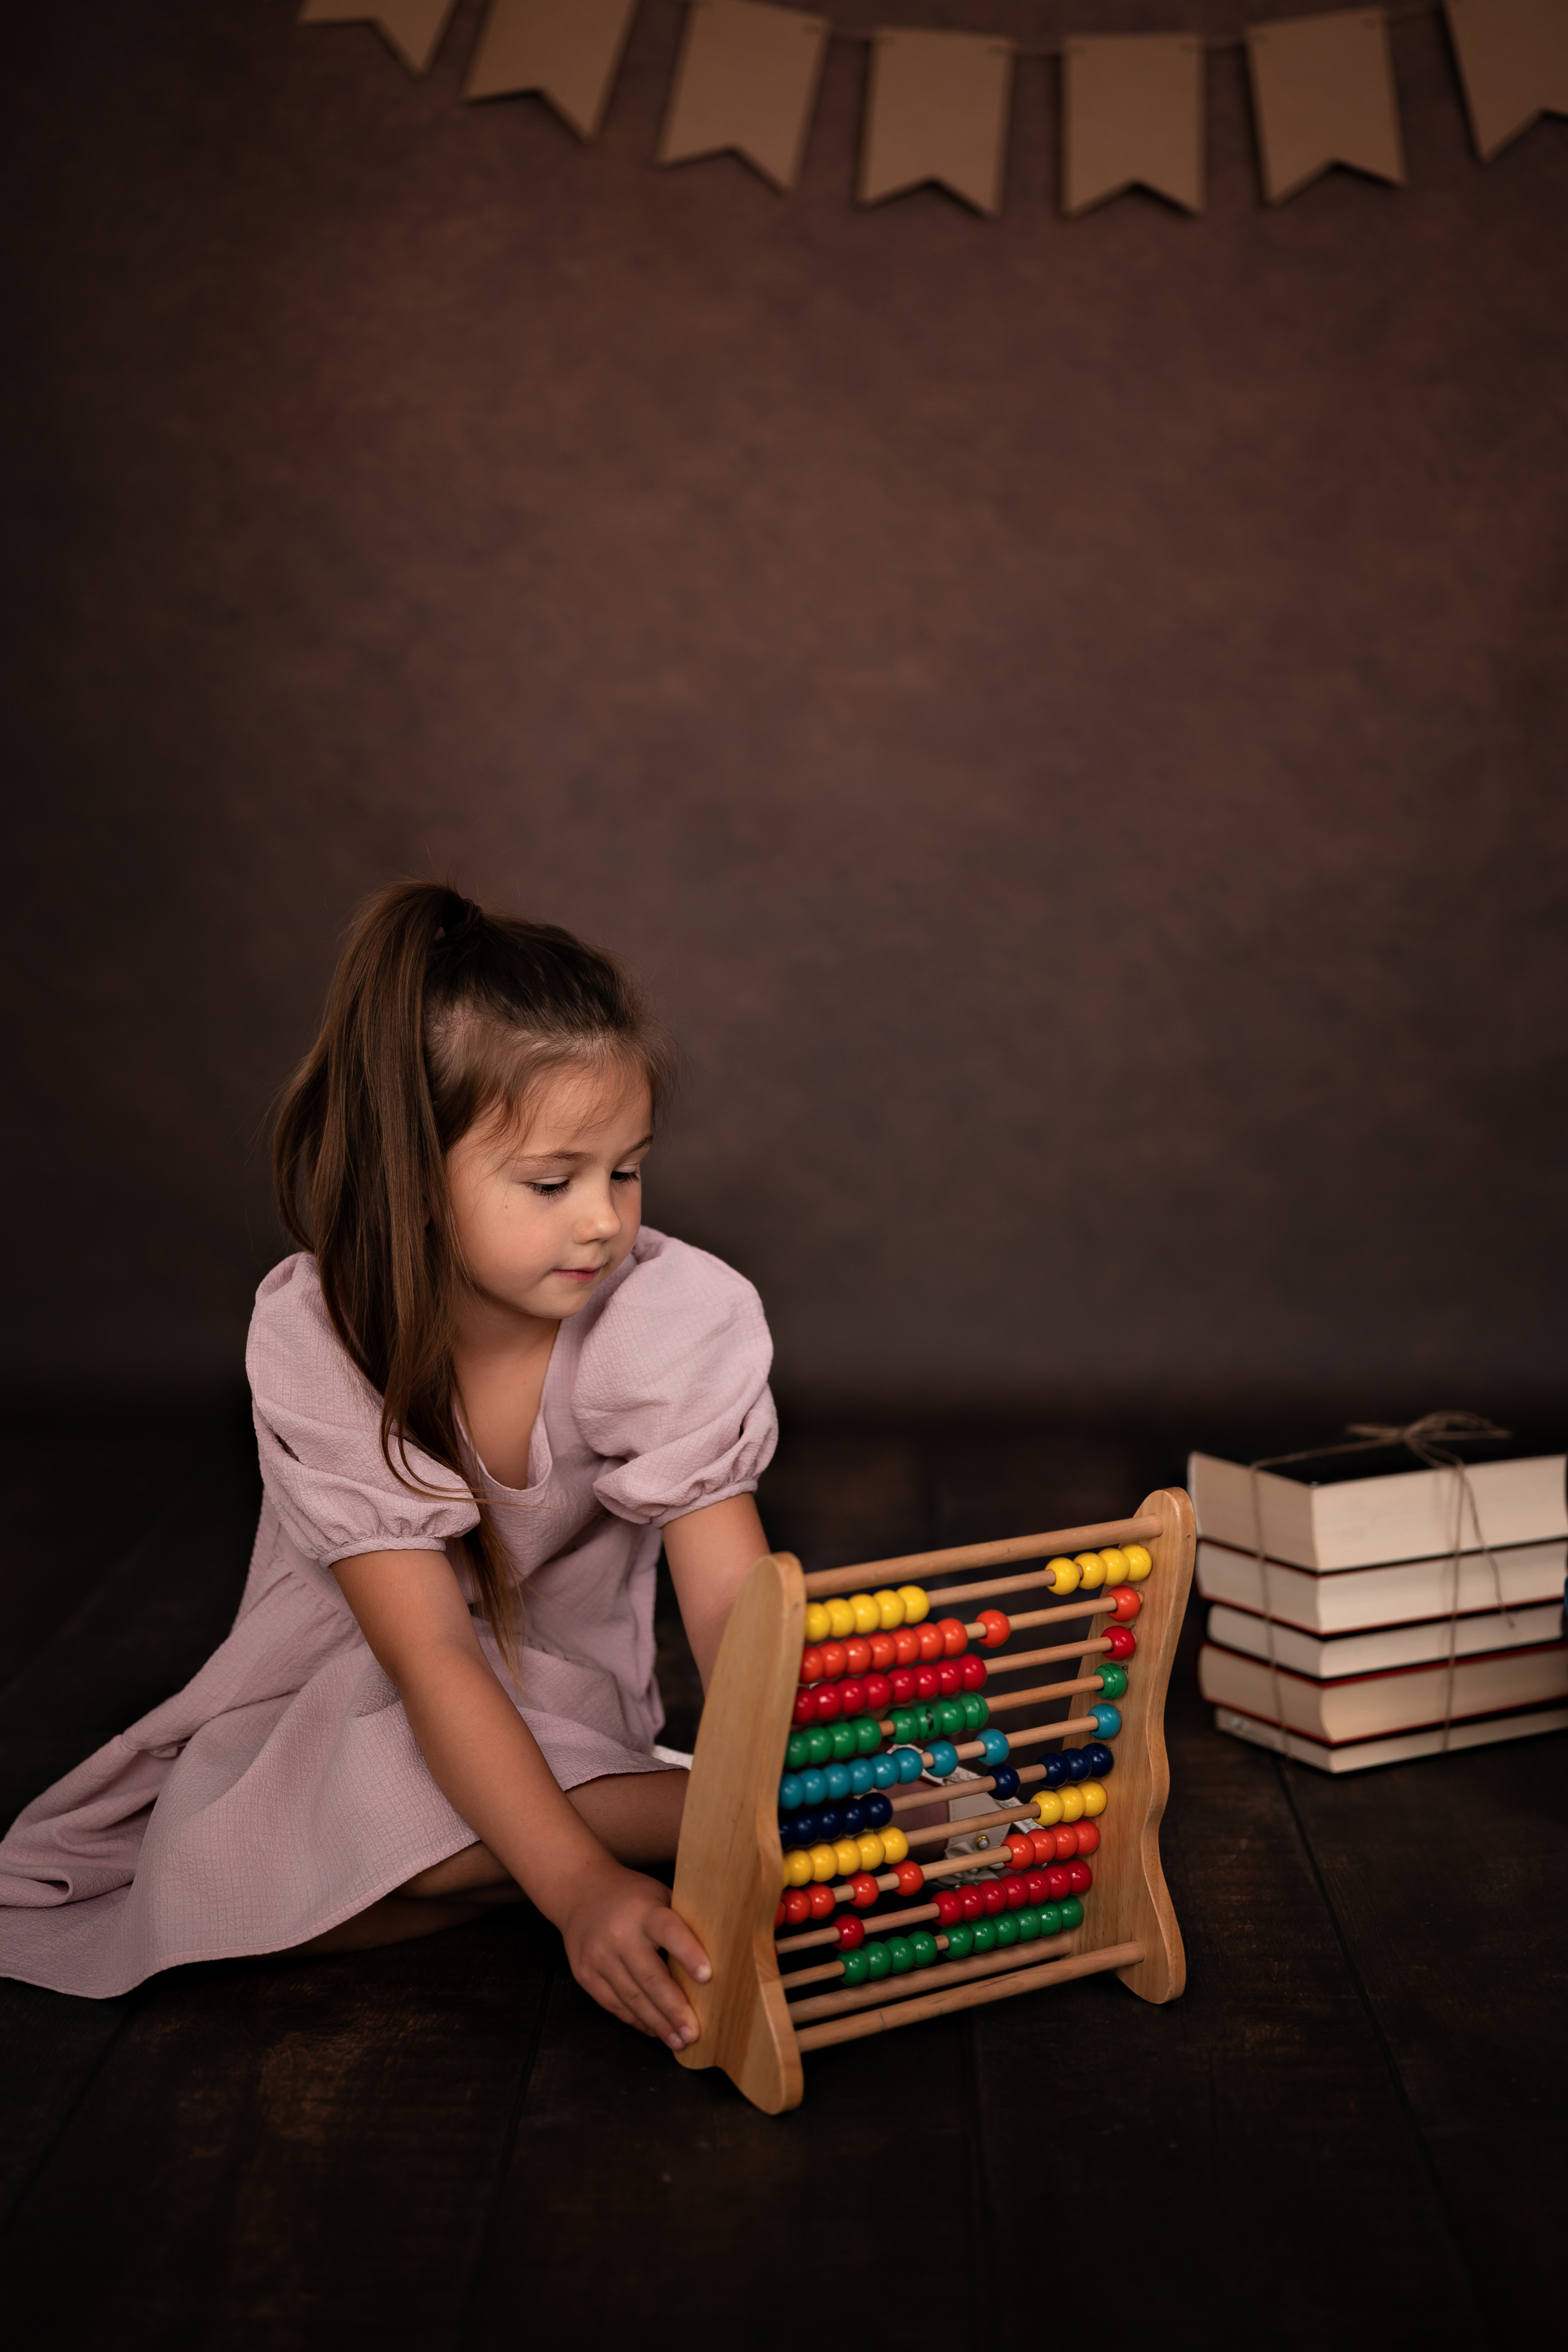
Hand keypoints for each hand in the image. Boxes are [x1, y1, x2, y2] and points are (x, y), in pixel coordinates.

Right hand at [559, 1859, 711, 2050]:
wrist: (580, 1891)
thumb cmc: (632, 1896)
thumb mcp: (659, 1895)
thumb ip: (682, 1921)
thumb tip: (720, 1952)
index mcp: (644, 1911)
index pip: (669, 1932)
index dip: (688, 1954)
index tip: (708, 1976)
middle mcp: (619, 1935)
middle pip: (650, 1977)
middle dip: (674, 2009)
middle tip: (694, 2032)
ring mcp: (599, 1957)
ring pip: (632, 1998)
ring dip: (658, 2023)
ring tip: (679, 2040)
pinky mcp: (586, 1975)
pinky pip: (614, 2005)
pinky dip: (636, 2020)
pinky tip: (654, 2029)